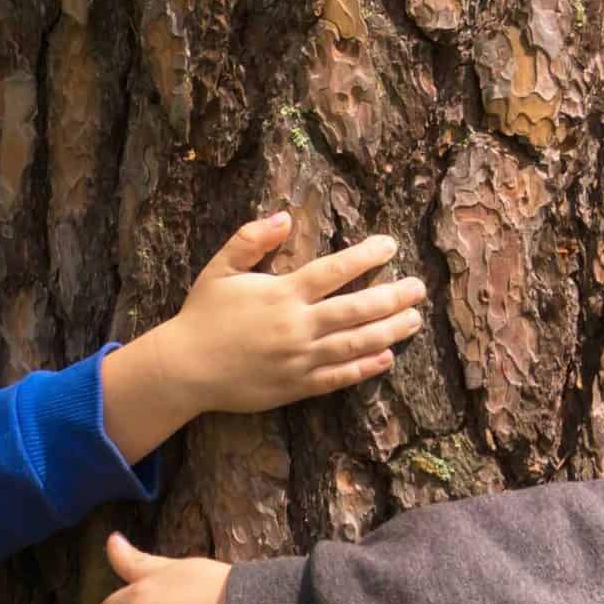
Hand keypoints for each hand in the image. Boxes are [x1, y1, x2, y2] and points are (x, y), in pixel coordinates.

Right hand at [99, 214, 426, 462]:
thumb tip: (284, 216)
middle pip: (357, 309)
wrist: (185, 369)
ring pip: (356, 344)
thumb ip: (250, 240)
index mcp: (282, 294)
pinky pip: (339, 378)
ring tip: (414, 320)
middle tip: (418, 288)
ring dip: (390, 331)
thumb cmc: (202, 315)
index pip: (335, 271)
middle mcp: (297, 327)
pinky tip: (387, 357)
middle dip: (393, 296)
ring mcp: (300, 360)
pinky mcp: (297, 387)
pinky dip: (365, 368)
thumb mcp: (219, 270)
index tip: (390, 245)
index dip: (366, 256)